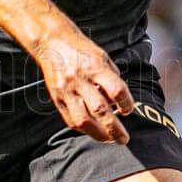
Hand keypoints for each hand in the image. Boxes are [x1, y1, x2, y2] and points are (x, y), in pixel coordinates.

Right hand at [33, 26, 133, 143]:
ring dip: (98, 134)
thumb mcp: (102, 57)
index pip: (116, 90)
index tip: (128, 110)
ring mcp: (67, 91)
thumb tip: (119, 101)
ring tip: (108, 139)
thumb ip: (112, 78)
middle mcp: (81, 80)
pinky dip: (83, 128)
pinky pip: (70, 119)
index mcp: (96, 67)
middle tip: (124, 139)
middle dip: (114, 128)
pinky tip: (92, 131)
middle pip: (100, 110)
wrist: (53, 43)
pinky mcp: (57, 98)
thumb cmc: (81, 50)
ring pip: (83, 120)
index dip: (126, 103)